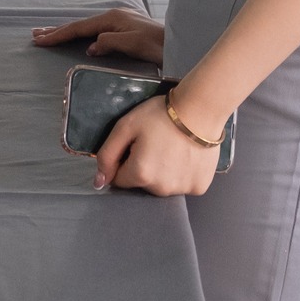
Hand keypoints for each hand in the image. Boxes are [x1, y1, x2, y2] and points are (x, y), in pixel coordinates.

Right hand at [31, 8, 164, 64]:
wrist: (181, 44)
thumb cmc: (159, 45)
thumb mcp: (133, 44)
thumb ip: (108, 42)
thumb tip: (90, 46)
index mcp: (112, 18)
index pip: (78, 28)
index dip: (58, 34)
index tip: (40, 40)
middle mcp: (113, 17)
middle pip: (79, 25)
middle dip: (57, 30)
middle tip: (35, 35)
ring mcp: (119, 22)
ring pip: (86, 28)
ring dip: (67, 32)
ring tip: (49, 34)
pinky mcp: (125, 31)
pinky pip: (95, 31)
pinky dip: (81, 35)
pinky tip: (78, 39)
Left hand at [94, 95, 220, 195]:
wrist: (200, 110)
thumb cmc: (160, 115)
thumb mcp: (125, 127)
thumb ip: (107, 155)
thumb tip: (99, 182)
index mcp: (141, 174)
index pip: (120, 179)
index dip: (124, 161)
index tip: (135, 145)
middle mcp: (161, 189)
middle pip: (141, 183)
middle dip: (142, 167)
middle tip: (154, 143)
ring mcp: (182, 190)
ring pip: (162, 185)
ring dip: (162, 172)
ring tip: (171, 148)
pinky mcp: (199, 187)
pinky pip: (182, 184)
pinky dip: (181, 173)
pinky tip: (185, 155)